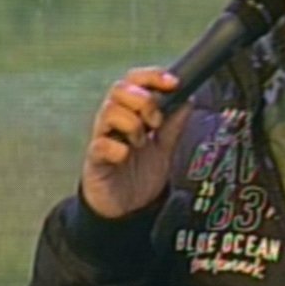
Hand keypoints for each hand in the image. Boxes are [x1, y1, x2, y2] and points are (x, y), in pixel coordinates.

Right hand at [82, 67, 191, 218]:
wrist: (128, 208)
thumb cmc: (139, 174)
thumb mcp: (164, 147)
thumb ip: (174, 124)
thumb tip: (188, 99)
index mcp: (130, 112)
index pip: (135, 81)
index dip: (153, 76)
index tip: (173, 83)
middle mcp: (114, 121)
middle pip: (119, 89)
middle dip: (144, 99)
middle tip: (156, 120)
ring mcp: (103, 138)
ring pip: (109, 112)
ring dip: (133, 124)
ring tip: (141, 142)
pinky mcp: (96, 160)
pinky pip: (100, 144)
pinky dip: (118, 147)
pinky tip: (126, 154)